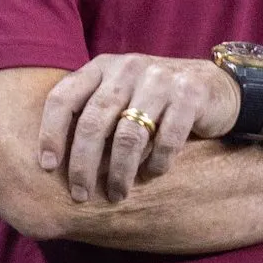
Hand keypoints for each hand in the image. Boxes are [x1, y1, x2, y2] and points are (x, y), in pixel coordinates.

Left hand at [38, 53, 239, 202]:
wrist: (215, 86)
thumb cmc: (154, 100)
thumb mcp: (120, 96)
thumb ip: (91, 114)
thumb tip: (53, 163)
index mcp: (102, 67)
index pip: (64, 98)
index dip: (50, 133)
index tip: (47, 167)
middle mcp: (128, 68)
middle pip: (94, 122)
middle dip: (82, 165)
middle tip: (80, 195)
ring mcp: (160, 79)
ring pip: (129, 135)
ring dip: (119, 172)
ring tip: (117, 194)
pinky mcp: (190, 94)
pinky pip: (166, 139)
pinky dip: (156, 164)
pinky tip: (152, 175)